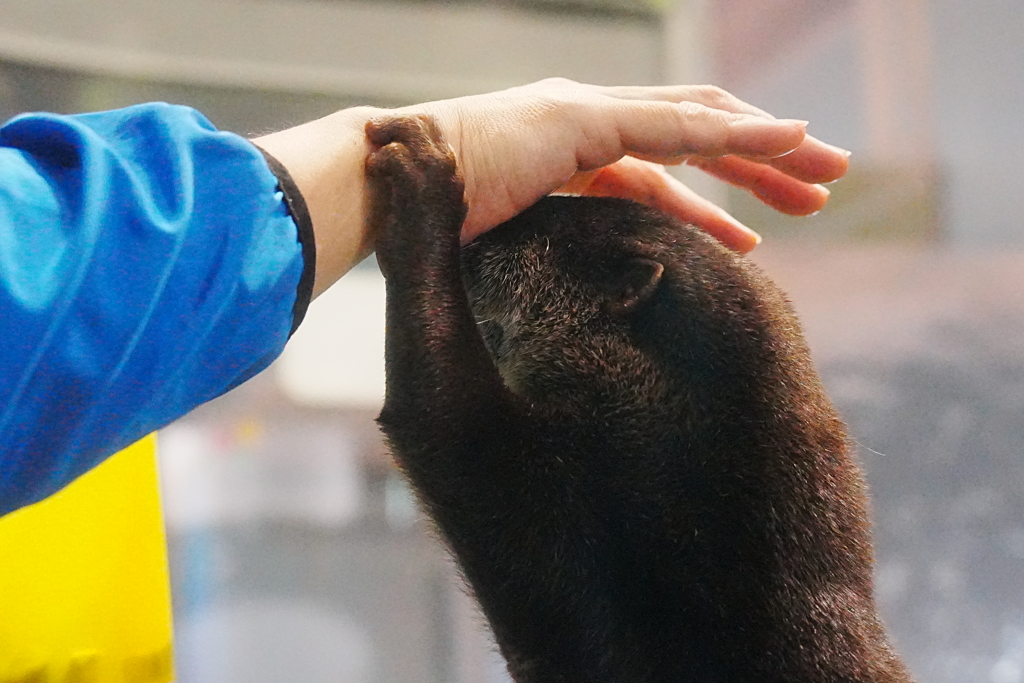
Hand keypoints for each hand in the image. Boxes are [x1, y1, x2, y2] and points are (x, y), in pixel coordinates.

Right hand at [253, 79, 849, 296]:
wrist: (378, 194)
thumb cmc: (426, 229)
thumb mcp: (505, 248)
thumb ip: (546, 259)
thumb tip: (557, 312)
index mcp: (572, 155)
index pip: (661, 168)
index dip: (715, 189)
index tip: (760, 226)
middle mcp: (588, 122)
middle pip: (696, 135)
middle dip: (763, 159)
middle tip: (822, 187)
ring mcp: (584, 115)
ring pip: (700, 122)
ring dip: (767, 146)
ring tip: (825, 177)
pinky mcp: (578, 120)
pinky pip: (674, 127)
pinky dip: (736, 131)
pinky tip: (790, 138)